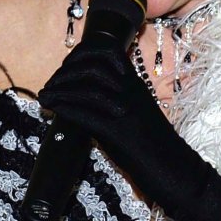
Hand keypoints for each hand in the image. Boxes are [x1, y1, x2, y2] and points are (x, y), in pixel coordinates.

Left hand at [37, 43, 210, 218]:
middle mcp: (131, 91)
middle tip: (51, 84)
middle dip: (65, 70)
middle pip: (92, 64)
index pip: (107, 51)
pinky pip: (85, 112)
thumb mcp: (134, 112)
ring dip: (59, 88)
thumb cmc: (153, 144)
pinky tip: (50, 107)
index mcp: (136, 83)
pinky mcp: (118, 132)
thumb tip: (78, 96)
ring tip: (44, 95)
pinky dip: (63, 106)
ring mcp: (125, 110)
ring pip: (85, 86)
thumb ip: (113, 98)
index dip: (81, 53)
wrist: (176, 169)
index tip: (65, 66)